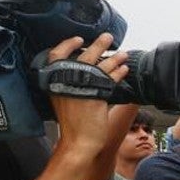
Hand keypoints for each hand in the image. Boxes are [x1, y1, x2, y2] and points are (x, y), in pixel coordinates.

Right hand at [48, 33, 127, 161]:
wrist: (78, 142)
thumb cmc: (72, 122)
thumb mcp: (63, 97)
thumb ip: (70, 82)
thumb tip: (84, 66)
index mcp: (54, 81)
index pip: (56, 55)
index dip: (68, 44)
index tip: (79, 39)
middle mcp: (66, 81)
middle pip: (84, 55)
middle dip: (98, 44)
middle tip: (108, 37)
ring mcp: (81, 87)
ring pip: (100, 65)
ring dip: (114, 57)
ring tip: (123, 53)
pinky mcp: (96, 95)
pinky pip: (110, 79)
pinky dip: (118, 72)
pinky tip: (124, 69)